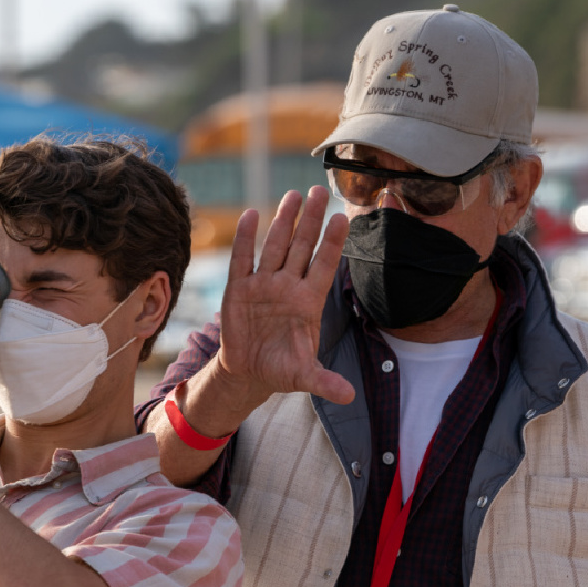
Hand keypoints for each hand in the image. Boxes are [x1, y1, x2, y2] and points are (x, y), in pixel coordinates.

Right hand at [215, 186, 355, 405]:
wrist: (248, 372)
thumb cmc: (281, 369)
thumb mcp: (304, 377)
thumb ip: (324, 381)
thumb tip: (348, 396)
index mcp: (308, 302)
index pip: (324, 266)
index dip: (332, 243)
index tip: (342, 218)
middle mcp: (288, 287)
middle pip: (302, 247)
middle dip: (310, 220)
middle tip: (319, 190)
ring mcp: (264, 285)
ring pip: (275, 246)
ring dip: (283, 222)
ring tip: (293, 195)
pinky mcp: (239, 289)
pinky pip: (243, 260)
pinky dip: (246, 240)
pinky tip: (251, 215)